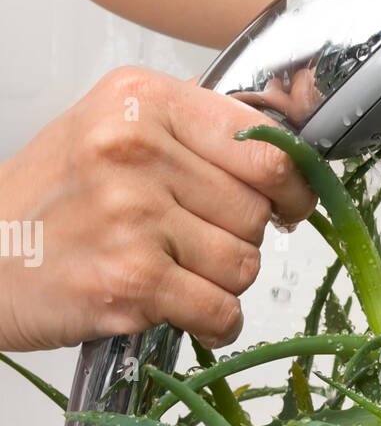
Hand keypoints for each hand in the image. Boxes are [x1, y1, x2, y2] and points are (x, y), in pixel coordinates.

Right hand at [0, 67, 314, 351]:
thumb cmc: (45, 201)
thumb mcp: (108, 130)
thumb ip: (188, 132)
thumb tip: (283, 152)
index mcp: (140, 101)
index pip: (261, 144)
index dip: (290, 183)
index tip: (287, 202)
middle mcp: (137, 151)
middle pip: (255, 209)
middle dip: (241, 237)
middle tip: (200, 245)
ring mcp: (134, 217)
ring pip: (244, 262)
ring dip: (224, 282)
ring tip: (179, 275)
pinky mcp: (131, 281)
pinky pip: (220, 310)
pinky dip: (216, 323)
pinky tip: (188, 313)